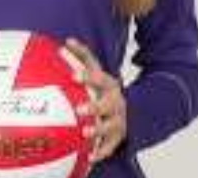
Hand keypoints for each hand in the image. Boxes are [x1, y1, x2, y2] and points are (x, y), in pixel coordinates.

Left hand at [64, 36, 126, 162]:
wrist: (130, 108)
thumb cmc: (103, 87)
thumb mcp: (96, 70)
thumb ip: (83, 55)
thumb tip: (67, 40)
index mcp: (108, 84)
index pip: (99, 78)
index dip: (87, 76)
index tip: (73, 76)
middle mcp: (116, 101)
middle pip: (108, 104)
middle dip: (95, 107)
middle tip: (79, 110)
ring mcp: (118, 120)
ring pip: (110, 126)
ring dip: (98, 130)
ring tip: (85, 133)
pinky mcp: (118, 137)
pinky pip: (110, 146)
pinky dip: (101, 151)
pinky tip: (90, 157)